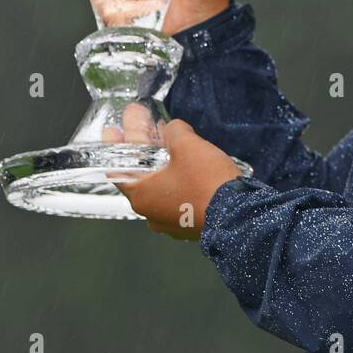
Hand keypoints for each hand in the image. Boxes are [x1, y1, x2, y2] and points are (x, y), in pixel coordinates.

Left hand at [106, 117, 241, 239]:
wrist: (238, 216)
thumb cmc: (207, 183)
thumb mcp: (188, 146)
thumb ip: (174, 131)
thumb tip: (173, 129)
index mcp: (141, 195)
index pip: (116, 167)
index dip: (114, 145)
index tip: (113, 130)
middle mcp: (150, 212)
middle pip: (140, 174)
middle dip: (143, 148)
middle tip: (145, 127)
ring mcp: (170, 221)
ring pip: (161, 186)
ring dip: (163, 164)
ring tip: (170, 143)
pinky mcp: (189, 225)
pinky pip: (177, 197)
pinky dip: (177, 180)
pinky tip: (189, 165)